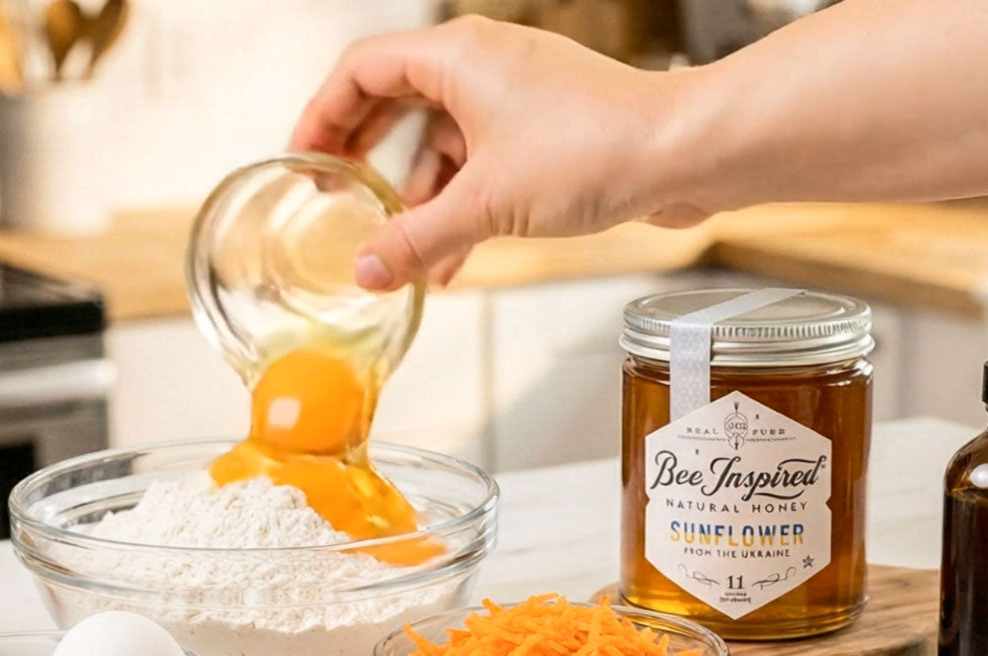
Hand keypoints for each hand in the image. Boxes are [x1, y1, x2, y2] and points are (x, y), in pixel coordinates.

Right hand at [291, 16, 703, 290]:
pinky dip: (463, 201)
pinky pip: (484, 159)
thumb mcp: (486, 206)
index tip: (304, 158)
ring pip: (445, 139)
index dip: (323, 114)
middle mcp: (484, 63)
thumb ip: (417, 239)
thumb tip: (369, 268)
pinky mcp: (547, 128)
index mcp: (456, 55)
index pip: (362, 69)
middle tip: (336, 195)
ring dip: (419, 194)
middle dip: (366, 155)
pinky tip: (451, 258)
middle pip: (398, 100)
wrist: (683, 153)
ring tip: (399, 250)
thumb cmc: (596, 149)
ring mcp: (517, 94)